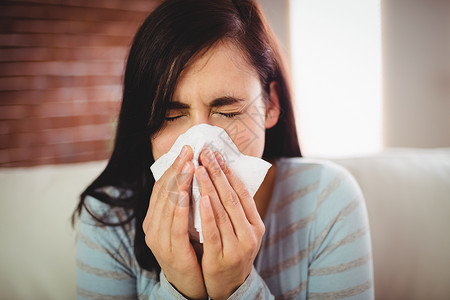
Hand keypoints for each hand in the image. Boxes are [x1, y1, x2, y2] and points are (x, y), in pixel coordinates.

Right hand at [143, 145, 206, 299]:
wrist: (188, 283)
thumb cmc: (189, 248)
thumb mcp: (182, 223)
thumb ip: (183, 203)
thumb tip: (192, 173)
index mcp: (154, 218)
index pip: (162, 187)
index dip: (173, 167)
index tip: (186, 149)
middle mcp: (152, 227)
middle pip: (164, 192)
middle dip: (177, 170)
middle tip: (189, 151)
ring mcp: (159, 240)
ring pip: (168, 207)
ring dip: (179, 184)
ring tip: (189, 166)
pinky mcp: (171, 252)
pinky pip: (175, 227)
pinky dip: (180, 209)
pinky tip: (186, 194)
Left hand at [196, 149, 264, 299]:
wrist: (230, 286)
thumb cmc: (232, 251)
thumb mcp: (240, 231)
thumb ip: (235, 210)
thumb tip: (223, 178)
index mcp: (256, 224)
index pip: (242, 192)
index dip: (229, 172)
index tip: (217, 154)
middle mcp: (251, 234)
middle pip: (232, 198)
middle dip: (217, 173)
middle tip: (205, 154)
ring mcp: (238, 246)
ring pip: (223, 212)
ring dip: (210, 188)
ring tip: (199, 169)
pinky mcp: (222, 258)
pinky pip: (213, 232)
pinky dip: (207, 214)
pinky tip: (201, 198)